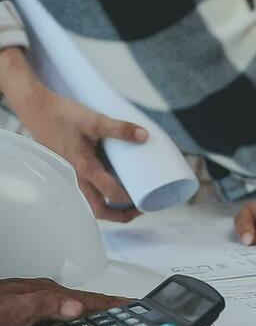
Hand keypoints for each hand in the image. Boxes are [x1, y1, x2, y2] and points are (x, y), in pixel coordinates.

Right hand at [0, 48, 147, 222]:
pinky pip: (85, 195)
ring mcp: (70, 178)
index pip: (112, 194)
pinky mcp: (67, 174)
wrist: (37, 110)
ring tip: (128, 204)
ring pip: (90, 206)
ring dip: (110, 210)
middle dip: (121, 216)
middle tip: (140, 210)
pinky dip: (99, 199)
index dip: (131, 200)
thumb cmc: (64, 116)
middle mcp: (76, 178)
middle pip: (100, 210)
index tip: (149, 199)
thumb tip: (144, 137)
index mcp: (85, 168)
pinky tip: (110, 189)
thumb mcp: (94, 120)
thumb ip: (119, 128)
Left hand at [0, 278, 126, 325]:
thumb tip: (77, 308)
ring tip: (107, 315)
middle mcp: (43, 296)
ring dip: (91, 312)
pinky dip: (74, 319)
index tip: (131, 304)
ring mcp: (35, 304)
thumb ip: (46, 304)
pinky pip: (59, 316)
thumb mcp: (16, 306)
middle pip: (83, 302)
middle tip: (126, 311)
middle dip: (106, 306)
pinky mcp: (26, 316)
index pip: (87, 298)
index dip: (111, 303)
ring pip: (72, 308)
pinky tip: (73, 323)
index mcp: (47, 292)